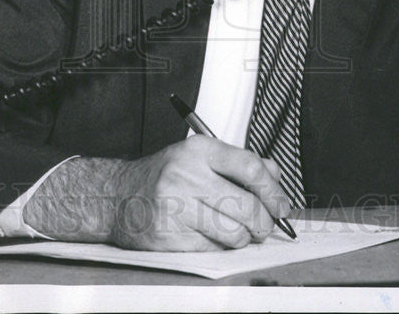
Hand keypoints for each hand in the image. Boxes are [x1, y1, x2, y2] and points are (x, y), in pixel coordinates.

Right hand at [109, 136, 289, 250]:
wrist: (117, 196)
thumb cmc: (165, 176)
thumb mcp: (199, 157)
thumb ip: (239, 163)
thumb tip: (275, 177)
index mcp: (198, 150)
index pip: (251, 168)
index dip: (274, 191)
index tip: (281, 206)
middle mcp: (186, 175)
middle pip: (247, 206)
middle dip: (264, 222)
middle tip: (264, 226)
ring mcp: (175, 206)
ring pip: (234, 233)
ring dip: (242, 238)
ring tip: (235, 231)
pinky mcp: (168, 236)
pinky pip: (212, 248)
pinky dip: (218, 246)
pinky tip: (208, 235)